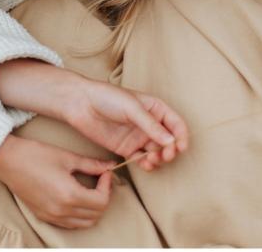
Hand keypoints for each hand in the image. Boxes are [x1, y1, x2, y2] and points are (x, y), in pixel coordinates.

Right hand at [0, 135, 115, 228]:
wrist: (7, 161)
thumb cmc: (36, 155)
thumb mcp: (67, 157)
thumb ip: (92, 164)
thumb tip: (110, 165)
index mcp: (69, 195)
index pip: (101, 201)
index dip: (108, 185)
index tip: (105, 172)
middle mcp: (61, 210)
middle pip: (96, 215)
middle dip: (103, 198)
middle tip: (101, 180)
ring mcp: (51, 216)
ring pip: (84, 223)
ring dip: (93, 209)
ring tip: (91, 189)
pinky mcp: (43, 216)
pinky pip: (69, 224)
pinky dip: (79, 215)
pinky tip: (77, 197)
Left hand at [64, 80, 189, 171]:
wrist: (80, 104)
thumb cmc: (107, 97)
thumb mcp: (132, 108)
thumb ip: (151, 125)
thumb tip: (171, 141)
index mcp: (155, 108)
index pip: (175, 123)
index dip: (181, 136)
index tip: (180, 147)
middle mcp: (149, 123)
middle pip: (168, 141)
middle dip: (171, 150)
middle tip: (166, 155)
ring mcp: (138, 136)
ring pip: (156, 152)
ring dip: (159, 158)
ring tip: (153, 160)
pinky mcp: (126, 148)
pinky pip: (141, 159)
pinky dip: (146, 164)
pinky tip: (145, 165)